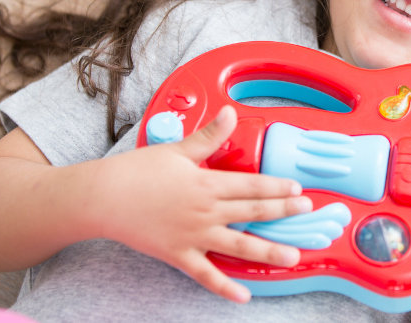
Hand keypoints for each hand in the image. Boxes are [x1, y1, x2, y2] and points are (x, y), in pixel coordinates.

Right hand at [93, 105, 311, 302]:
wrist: (103, 198)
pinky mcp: (179, 255)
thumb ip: (209, 136)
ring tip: (292, 256)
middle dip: (284, 213)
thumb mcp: (177, 149)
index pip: (251, 185)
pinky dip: (225, 287)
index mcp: (207, 183)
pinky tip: (244, 297)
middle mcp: (206, 211)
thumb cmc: (136, 171)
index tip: (297, 189)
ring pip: (239, 246)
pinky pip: (206, 275)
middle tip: (307, 213)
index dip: (277, 187)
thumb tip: (230, 113)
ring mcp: (194, 236)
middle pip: (253, 213)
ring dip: (268, 252)